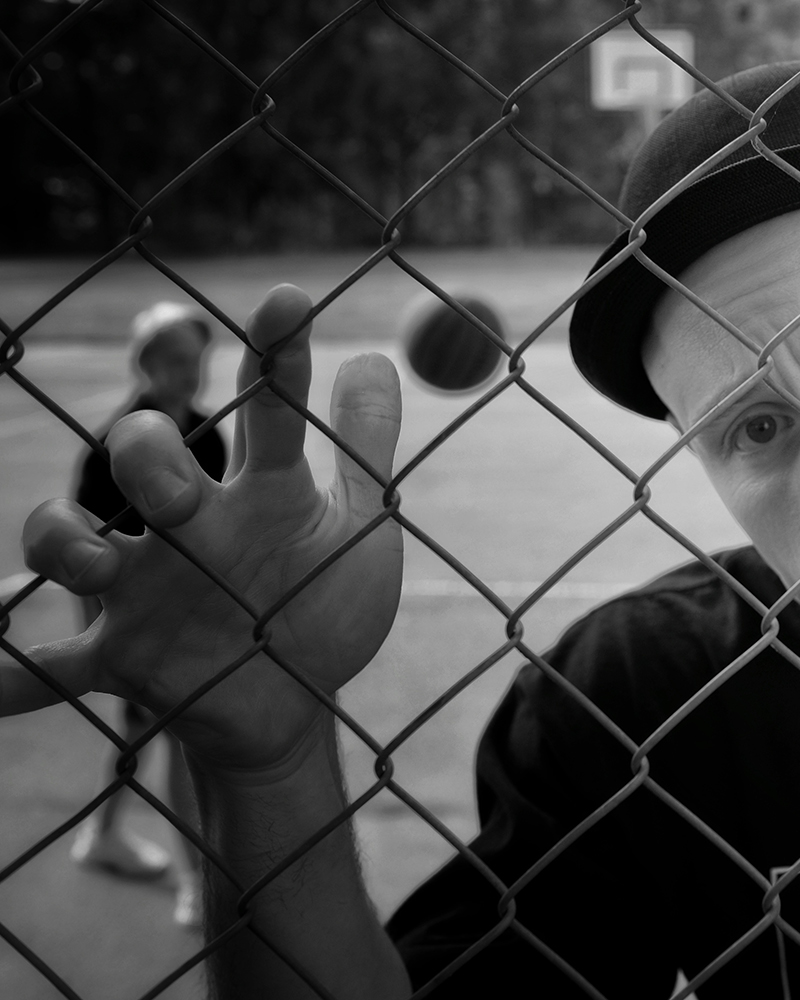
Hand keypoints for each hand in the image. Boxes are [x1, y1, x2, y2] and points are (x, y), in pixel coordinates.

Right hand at [7, 285, 402, 777]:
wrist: (289, 706)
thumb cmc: (321, 608)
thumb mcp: (361, 533)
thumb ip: (367, 451)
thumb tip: (376, 358)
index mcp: (265, 495)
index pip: (271, 412)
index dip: (278, 356)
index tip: (292, 303)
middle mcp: (191, 527)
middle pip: (146, 460)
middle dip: (147, 454)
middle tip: (172, 485)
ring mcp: (144, 591)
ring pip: (67, 544)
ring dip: (64, 543)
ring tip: (95, 563)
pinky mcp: (117, 662)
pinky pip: (44, 667)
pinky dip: (8, 674)